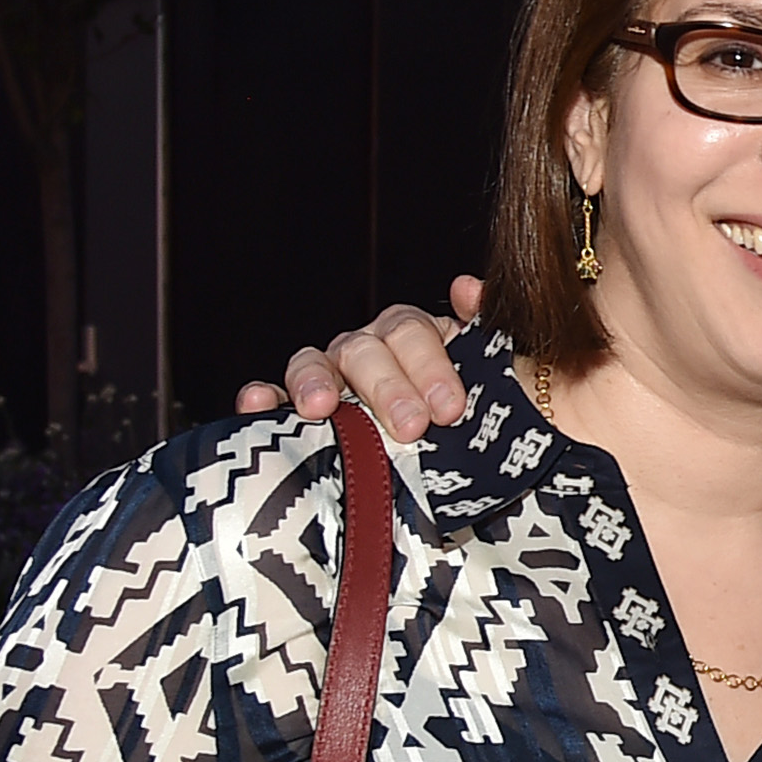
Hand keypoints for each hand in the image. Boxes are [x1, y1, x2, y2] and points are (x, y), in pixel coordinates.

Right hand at [230, 276, 487, 441]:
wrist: (478, 473)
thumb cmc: (484, 424)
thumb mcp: (504, 378)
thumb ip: (489, 329)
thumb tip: (469, 288)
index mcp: (415, 338)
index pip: (410, 332)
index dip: (429, 366)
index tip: (448, 409)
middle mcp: (368, 352)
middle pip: (364, 350)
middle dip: (387, 388)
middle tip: (411, 427)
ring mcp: (331, 381)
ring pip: (313, 363)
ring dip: (316, 382)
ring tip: (322, 407)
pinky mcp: (299, 417)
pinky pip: (273, 400)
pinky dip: (262, 398)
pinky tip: (256, 404)